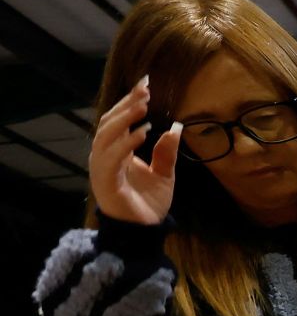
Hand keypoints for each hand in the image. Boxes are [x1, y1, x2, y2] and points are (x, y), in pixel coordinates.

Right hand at [89, 76, 181, 225]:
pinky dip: (125, 143)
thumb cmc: (149, 203)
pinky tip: (141, 132)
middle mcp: (104, 156)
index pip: (119, 120)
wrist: (143, 231)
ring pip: (106, 136)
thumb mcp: (165, 173)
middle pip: (110, 122)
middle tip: (145, 88)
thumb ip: (167, 152)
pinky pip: (112, 158)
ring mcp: (102, 168)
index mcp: (116, 152)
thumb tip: (176, 127)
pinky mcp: (105, 181)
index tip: (146, 83)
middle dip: (127, 104)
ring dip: (125, 119)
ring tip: (143, 105)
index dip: (130, 101)